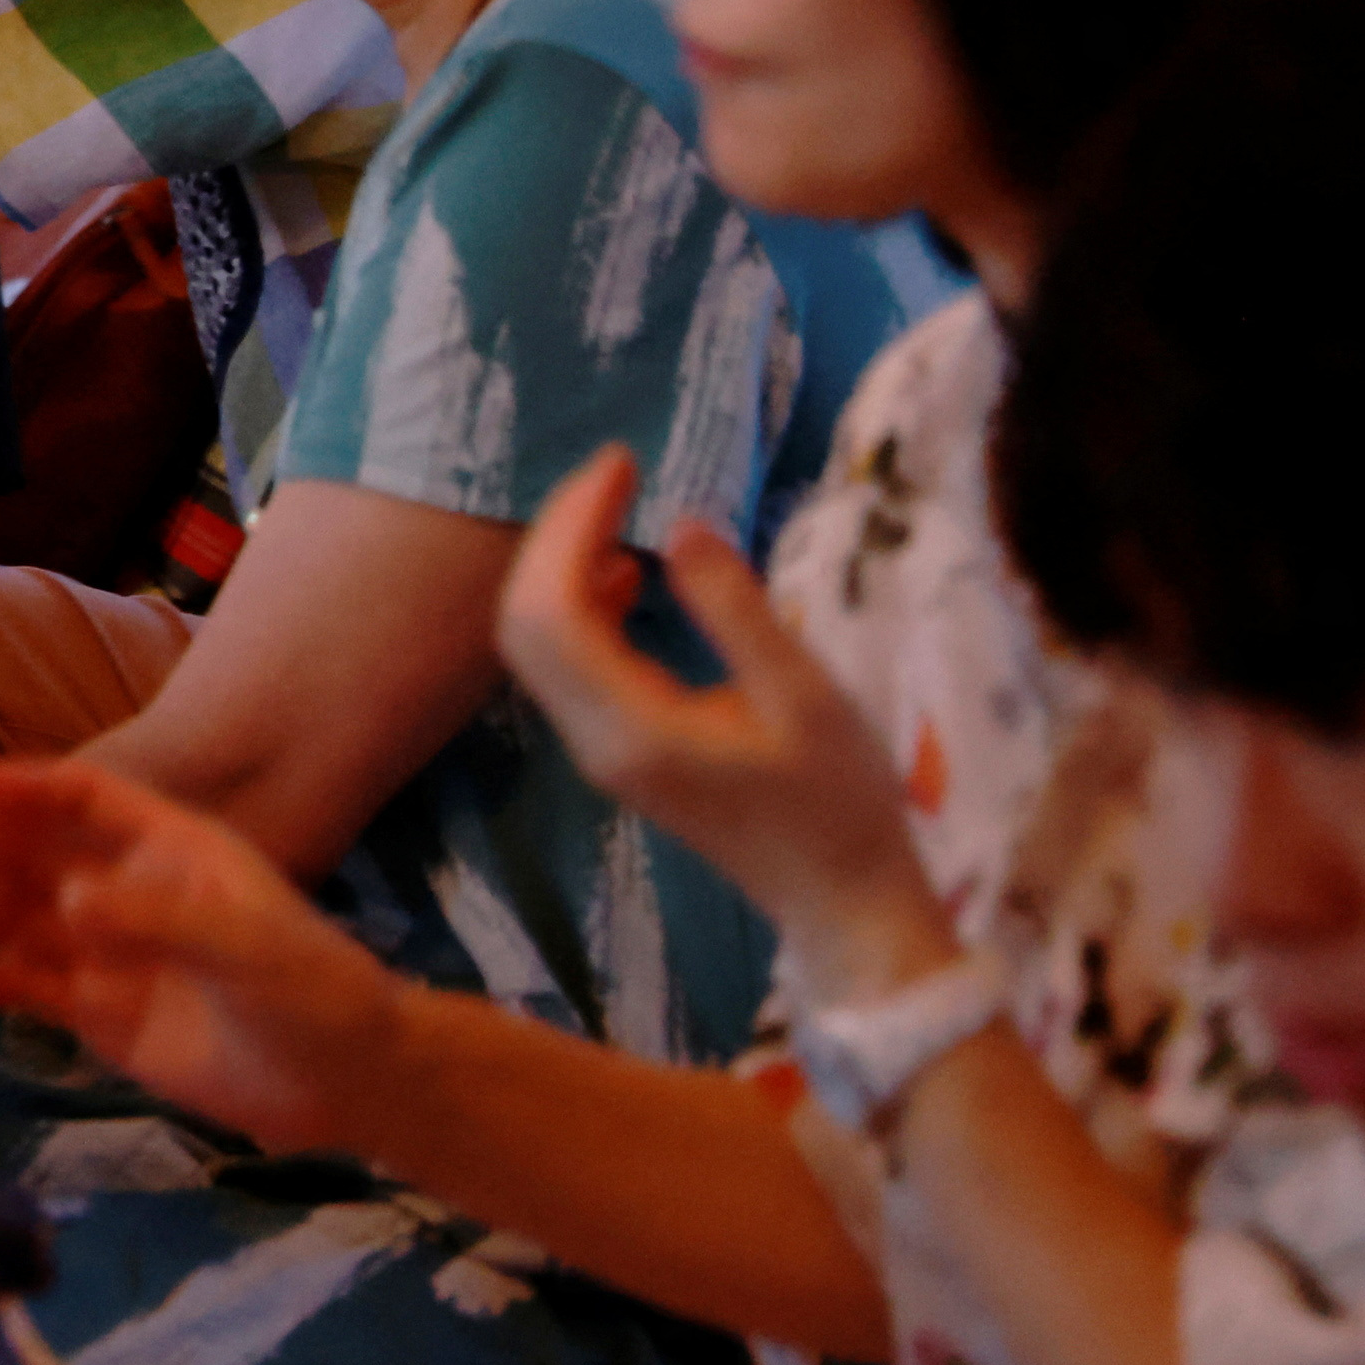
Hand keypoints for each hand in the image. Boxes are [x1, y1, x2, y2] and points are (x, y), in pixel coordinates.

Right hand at [0, 759, 411, 1151]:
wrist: (344, 1084)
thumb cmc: (314, 994)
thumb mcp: (249, 949)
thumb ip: (157, 923)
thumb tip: (66, 906)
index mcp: (166, 846)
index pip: (79, 797)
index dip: (20, 788)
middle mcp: (124, 886)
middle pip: (29, 853)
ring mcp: (106, 948)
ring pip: (14, 917)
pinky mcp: (96, 1009)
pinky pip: (23, 984)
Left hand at [490, 444, 959, 996]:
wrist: (841, 900)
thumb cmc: (840, 803)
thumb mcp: (806, 698)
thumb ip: (736, 610)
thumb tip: (679, 522)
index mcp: (630, 730)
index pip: (550, 610)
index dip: (570, 525)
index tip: (620, 464)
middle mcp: (592, 741)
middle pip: (523, 623)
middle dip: (556, 534)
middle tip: (616, 471)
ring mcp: (597, 750)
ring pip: (536, 643)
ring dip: (562, 565)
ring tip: (620, 504)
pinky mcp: (615, 749)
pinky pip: (567, 665)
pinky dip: (580, 605)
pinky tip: (628, 572)